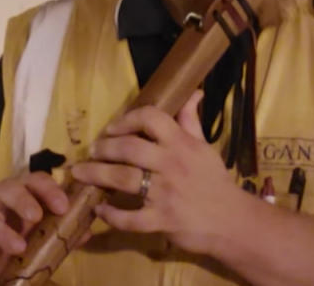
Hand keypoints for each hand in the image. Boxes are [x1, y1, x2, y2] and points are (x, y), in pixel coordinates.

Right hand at [0, 171, 68, 285]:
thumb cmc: (16, 242)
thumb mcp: (40, 240)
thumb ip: (62, 235)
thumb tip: (86, 231)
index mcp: (21, 196)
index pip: (35, 181)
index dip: (49, 189)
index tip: (63, 206)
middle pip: (7, 188)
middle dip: (23, 200)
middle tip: (36, 217)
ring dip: (1, 232)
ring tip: (18, 248)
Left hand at [71, 90, 245, 255]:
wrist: (233, 222)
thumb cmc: (215, 182)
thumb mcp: (205, 147)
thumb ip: (191, 121)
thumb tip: (193, 92)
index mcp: (182, 144)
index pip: (151, 118)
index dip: (127, 119)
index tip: (112, 128)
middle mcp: (172, 164)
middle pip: (129, 148)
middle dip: (104, 148)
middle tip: (92, 151)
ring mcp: (165, 193)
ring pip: (123, 179)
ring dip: (96, 175)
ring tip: (80, 173)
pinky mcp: (161, 220)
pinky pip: (129, 218)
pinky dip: (110, 215)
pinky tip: (100, 210)